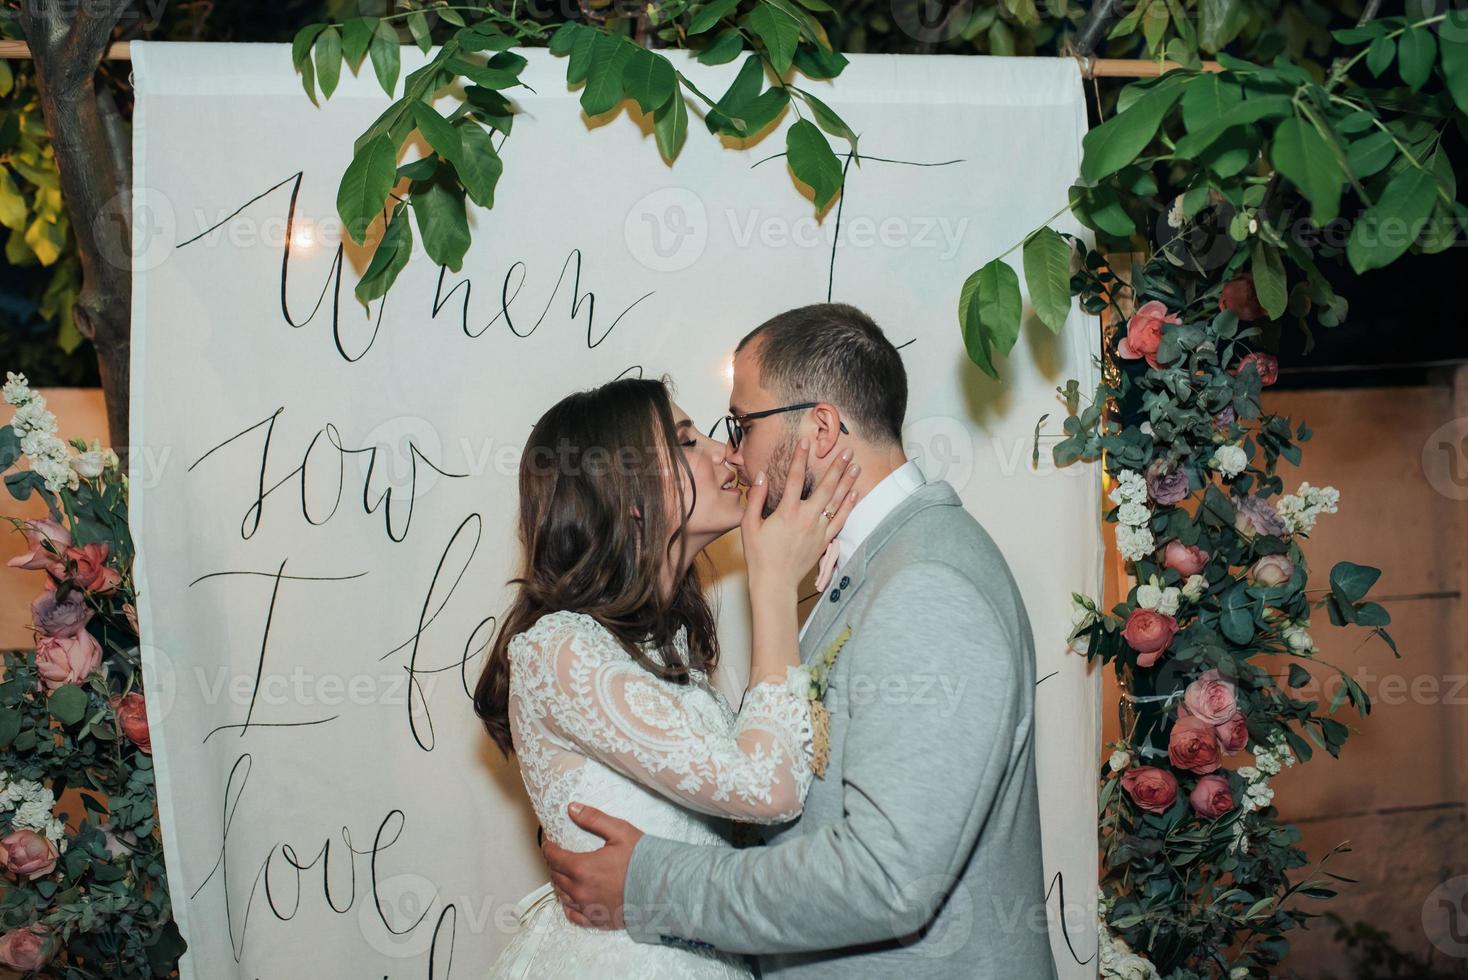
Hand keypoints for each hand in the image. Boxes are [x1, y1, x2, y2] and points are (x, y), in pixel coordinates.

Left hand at [541, 803, 643, 929]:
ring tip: (564, 873)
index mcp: (582, 868)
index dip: (548, 848)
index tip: (548, 843)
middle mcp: (580, 890)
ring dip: (560, 883)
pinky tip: (571, 899)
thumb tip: (572, 808)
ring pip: (563, 895)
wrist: (662, 888)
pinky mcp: (598, 919)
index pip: (554, 857)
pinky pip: (574, 915)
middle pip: (556, 876)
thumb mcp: (619, 831)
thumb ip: (593, 819)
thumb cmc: (642, 859)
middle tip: (557, 855)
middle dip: (553, 864)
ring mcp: (588, 907)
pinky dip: (568, 906)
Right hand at [741, 441, 858, 593]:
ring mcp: (818, 530)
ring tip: (856, 465)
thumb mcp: (749, 525)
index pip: (795, 478)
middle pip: (825, 487)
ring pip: (837, 501)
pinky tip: (854, 492)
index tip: (805, 442)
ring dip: (847, 482)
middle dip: (837, 467)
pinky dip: (848, 505)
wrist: (775, 582)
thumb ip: (756, 498)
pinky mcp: (824, 541)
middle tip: (847, 450)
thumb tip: (762, 476)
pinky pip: (840, 520)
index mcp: (786, 513)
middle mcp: (806, 519)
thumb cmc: (759, 555)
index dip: (800, 458)